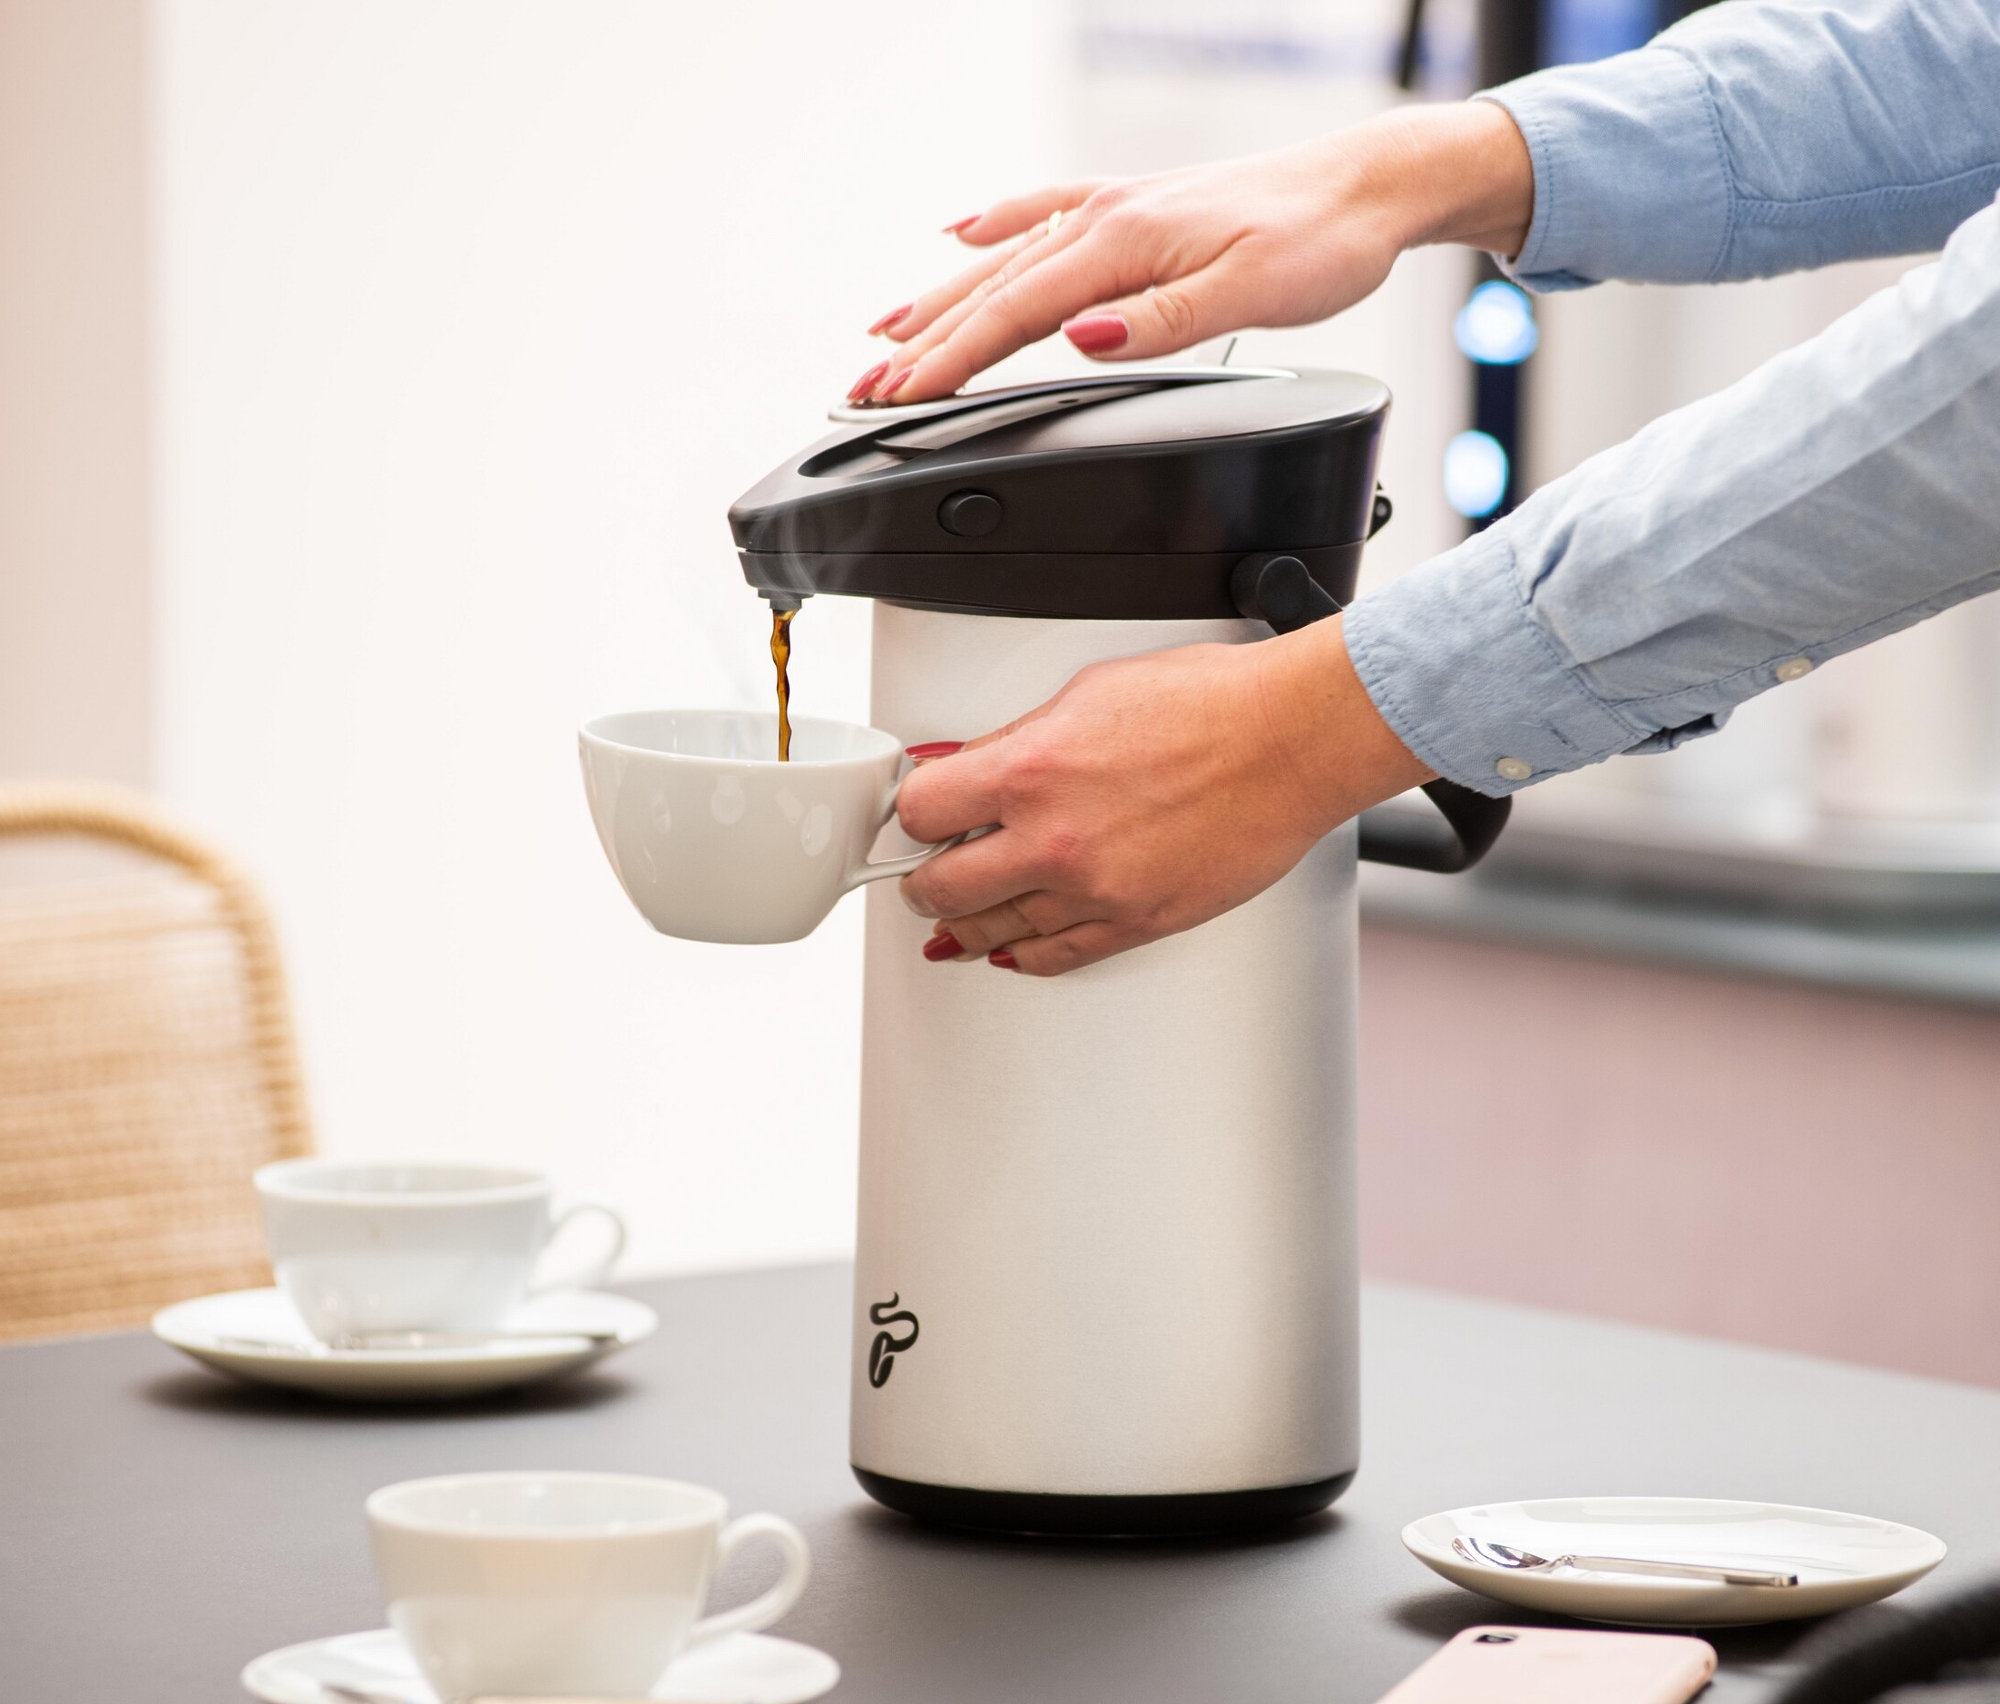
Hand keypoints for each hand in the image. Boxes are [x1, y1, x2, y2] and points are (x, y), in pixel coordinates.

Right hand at [853, 100, 1532, 403]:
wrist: (1366, 186)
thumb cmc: (1319, 242)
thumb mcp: (1249, 296)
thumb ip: (1161, 323)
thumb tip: (1084, 340)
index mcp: (1122, 244)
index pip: (1014, 316)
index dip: (950, 363)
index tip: (900, 399)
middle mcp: (1105, 219)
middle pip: (990, 291)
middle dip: (920, 344)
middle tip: (862, 391)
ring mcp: (1112, 209)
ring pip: (1003, 260)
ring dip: (937, 299)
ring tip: (881, 333)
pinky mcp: (1131, 208)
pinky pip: (1039, 215)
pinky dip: (992, 229)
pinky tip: (958, 233)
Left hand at [894, 617, 1433, 974]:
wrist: (1291, 740)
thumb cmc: (1209, 705)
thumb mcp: (1086, 694)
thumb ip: (1013, 742)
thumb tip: (964, 766)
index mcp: (1029, 771)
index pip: (921, 813)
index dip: (912, 814)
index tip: (917, 817)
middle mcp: (1054, 841)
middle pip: (941, 888)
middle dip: (924, 879)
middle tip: (922, 874)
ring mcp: (1095, 891)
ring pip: (994, 932)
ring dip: (968, 923)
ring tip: (958, 914)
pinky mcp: (1136, 923)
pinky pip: (1055, 958)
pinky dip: (1023, 954)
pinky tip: (1010, 947)